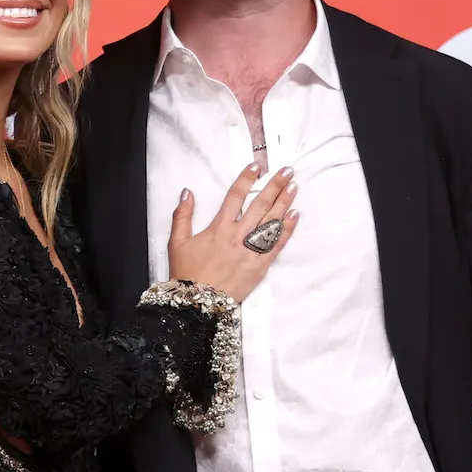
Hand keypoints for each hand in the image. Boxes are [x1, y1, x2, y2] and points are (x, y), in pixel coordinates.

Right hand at [166, 163, 299, 301]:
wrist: (198, 304)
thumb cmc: (187, 274)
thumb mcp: (177, 242)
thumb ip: (182, 215)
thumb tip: (187, 192)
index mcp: (218, 227)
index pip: (235, 196)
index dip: (247, 179)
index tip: (257, 167)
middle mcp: (237, 235)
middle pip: (260, 204)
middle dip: (274, 185)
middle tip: (287, 171)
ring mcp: (250, 250)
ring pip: (271, 222)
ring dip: (284, 202)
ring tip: (293, 187)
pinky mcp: (259, 266)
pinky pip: (276, 245)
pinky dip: (286, 230)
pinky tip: (294, 216)